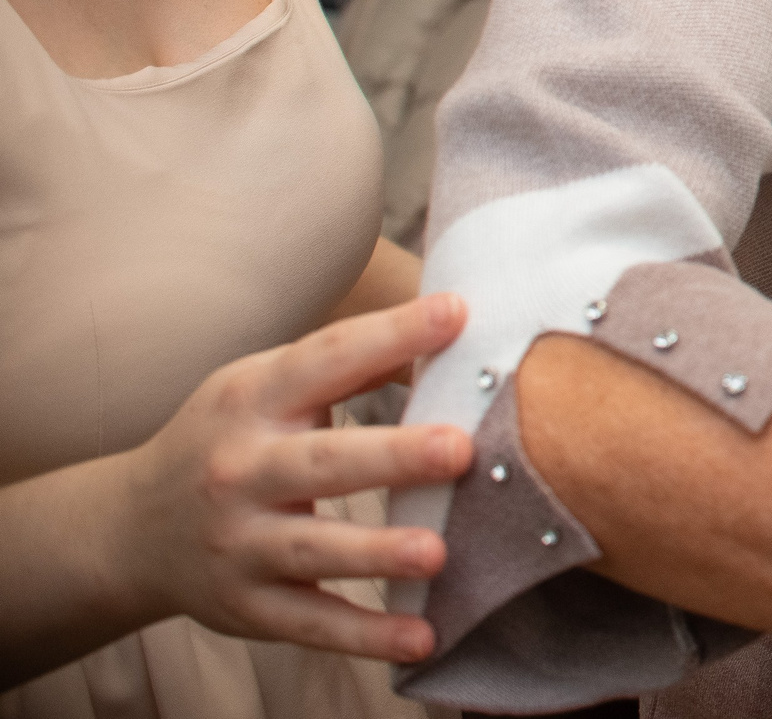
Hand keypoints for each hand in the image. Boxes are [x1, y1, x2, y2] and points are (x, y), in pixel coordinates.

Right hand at [114, 294, 474, 659]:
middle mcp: (241, 470)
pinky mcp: (246, 605)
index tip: (456, 313)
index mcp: (252, 400)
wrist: (131, 529)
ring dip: (376, 553)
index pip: (325, 359)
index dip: (390, 336)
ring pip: (312, 549)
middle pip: (321, 462)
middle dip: (392, 455)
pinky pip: (310, 623)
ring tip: (437, 553)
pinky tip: (420, 638)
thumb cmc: (229, 440)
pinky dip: (364, 635)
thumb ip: (349, 365)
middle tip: (460, 448)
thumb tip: (448, 326)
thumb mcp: (265, 387)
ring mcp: (240, 543)